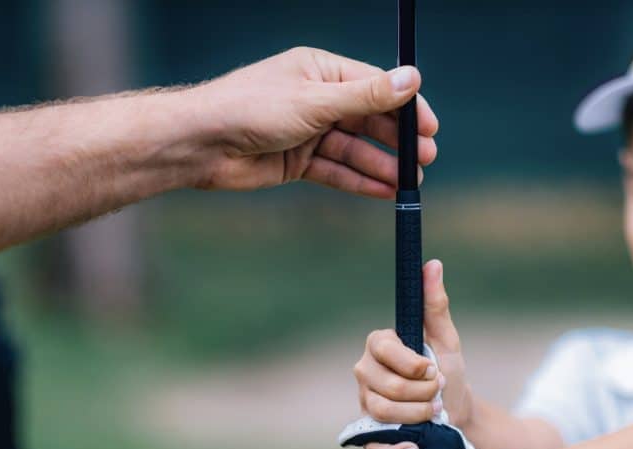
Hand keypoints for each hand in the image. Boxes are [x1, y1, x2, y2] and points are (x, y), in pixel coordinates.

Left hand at [194, 47, 438, 197]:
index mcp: (319, 71)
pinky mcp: (297, 162)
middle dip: (397, 141)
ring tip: (409, 184)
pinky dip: (359, 182)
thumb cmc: (250, 109)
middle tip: (426, 160)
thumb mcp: (315, 101)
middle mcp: (316, 99)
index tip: (430, 127)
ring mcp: (307, 132)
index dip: (406, 107)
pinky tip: (383, 192)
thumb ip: (366, 96)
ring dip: (381, 166)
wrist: (201, 145)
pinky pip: (336, 171)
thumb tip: (411, 79)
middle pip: (368, 120)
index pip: (374, 86)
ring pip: (354, 150)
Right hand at [354, 260, 471, 448]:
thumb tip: (432, 264)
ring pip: (383, 413)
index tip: (433, 368)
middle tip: (438, 392)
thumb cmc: (448, 372)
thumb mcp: (446, 338)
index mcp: (379, 346)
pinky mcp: (370, 436)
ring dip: (418, 415)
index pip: (383, 349)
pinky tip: (416, 447)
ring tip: (433, 413)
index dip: (412, 363)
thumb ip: (435, 304)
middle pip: (385, 386)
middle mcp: (365, 374)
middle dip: (421, 393)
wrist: (457, 415)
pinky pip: (374, 446)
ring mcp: (364, 405)